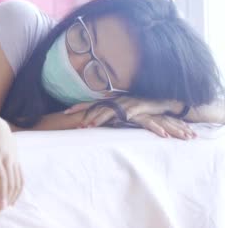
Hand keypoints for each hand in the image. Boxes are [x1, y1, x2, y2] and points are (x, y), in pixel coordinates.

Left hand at [0, 114, 22, 214]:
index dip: (2, 193)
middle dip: (6, 199)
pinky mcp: (16, 160)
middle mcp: (7, 158)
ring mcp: (13, 159)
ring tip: (5, 207)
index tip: (0, 206)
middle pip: (10, 183)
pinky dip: (18, 189)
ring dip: (13, 196)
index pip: (1, 178)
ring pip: (17, 181)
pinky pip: (20, 177)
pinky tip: (13, 198)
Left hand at [64, 97, 195, 138]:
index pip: (92, 103)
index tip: (65, 112)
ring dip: (98, 119)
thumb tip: (98, 122)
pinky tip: (112, 123)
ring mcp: (126, 103)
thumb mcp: (124, 111)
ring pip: (109, 111)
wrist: (162, 103)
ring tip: (88, 127)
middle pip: (97, 107)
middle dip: (85, 115)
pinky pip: (126, 114)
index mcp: (112, 100)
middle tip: (74, 124)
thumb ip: (112, 115)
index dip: (78, 107)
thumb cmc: (141, 109)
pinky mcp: (137, 108)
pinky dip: (119, 118)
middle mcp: (117, 100)